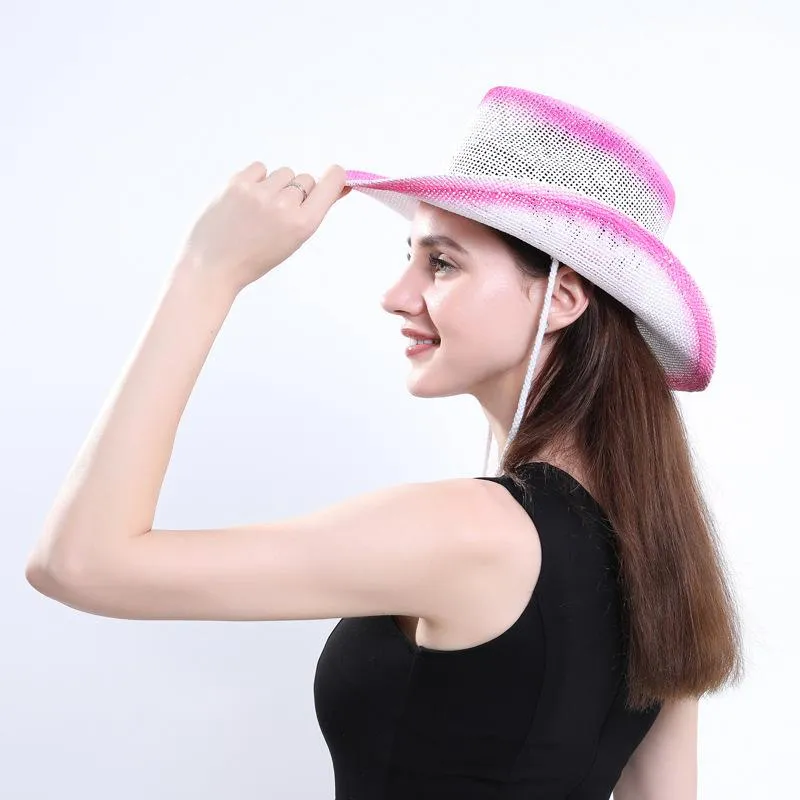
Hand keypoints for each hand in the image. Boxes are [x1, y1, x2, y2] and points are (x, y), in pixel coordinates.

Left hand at [173, 161, 350, 296]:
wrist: (212, 267)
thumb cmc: (255, 258)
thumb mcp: (293, 240)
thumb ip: (315, 210)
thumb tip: (341, 185)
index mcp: (303, 224)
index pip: (331, 182)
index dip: (335, 177)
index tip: (335, 177)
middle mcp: (284, 205)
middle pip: (305, 178)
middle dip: (297, 191)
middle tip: (278, 214)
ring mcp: (259, 192)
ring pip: (283, 173)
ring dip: (276, 185)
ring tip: (258, 209)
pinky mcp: (237, 182)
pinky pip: (260, 167)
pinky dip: (256, 179)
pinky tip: (245, 200)